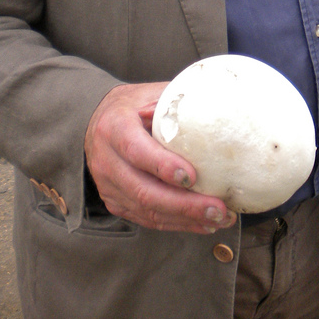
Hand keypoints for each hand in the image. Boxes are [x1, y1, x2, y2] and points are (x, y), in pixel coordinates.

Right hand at [84, 82, 236, 233]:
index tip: (191, 175)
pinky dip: (177, 224)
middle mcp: (107, 161)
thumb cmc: (133, 106)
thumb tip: (214, 112)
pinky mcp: (116, 203)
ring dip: (186, 219)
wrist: (98, 122)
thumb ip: (175, 105)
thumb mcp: (150, 94)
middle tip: (218, 208)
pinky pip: (147, 219)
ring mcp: (109, 186)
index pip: (136, 150)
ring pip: (148, 211)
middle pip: (144, 191)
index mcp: (114, 127)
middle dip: (184, 204)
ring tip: (219, 218)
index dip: (163, 166)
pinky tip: (202, 223)